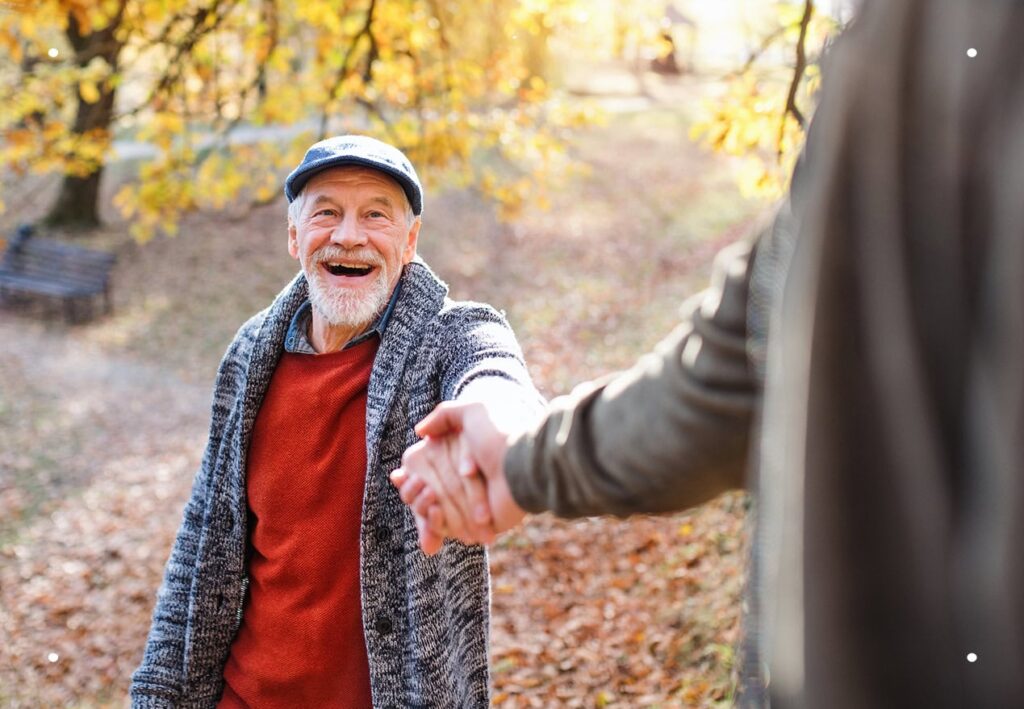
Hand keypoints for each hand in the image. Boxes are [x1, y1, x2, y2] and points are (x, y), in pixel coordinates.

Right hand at [391, 401, 527, 552]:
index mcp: (463, 459)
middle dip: (413, 491)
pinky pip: (449, 529)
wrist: (523, 465)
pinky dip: (436, 523)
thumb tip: (419, 431)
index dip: (411, 477)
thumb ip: (445, 415)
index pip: (429, 471)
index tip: (398, 474)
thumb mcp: (473, 411)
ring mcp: (471, 504)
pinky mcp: (478, 524)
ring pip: (434, 513)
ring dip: (422, 506)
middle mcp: (467, 483)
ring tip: (427, 494)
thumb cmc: (499, 436)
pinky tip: (434, 509)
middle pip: (427, 495)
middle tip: (404, 481)